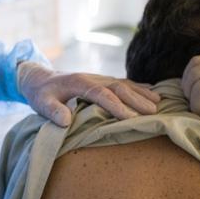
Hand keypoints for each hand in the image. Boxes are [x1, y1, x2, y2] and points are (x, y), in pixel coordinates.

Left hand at [17, 62, 160, 126]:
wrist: (41, 78)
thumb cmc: (42, 94)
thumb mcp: (41, 103)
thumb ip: (52, 111)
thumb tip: (65, 121)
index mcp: (79, 82)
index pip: (101, 94)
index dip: (116, 106)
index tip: (130, 118)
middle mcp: (93, 78)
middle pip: (118, 87)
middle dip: (136, 99)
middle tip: (152, 113)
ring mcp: (100, 78)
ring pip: (125, 84)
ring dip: (142, 93)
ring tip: (158, 104)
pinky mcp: (103, 81)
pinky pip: (125, 83)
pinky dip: (140, 88)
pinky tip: (154, 93)